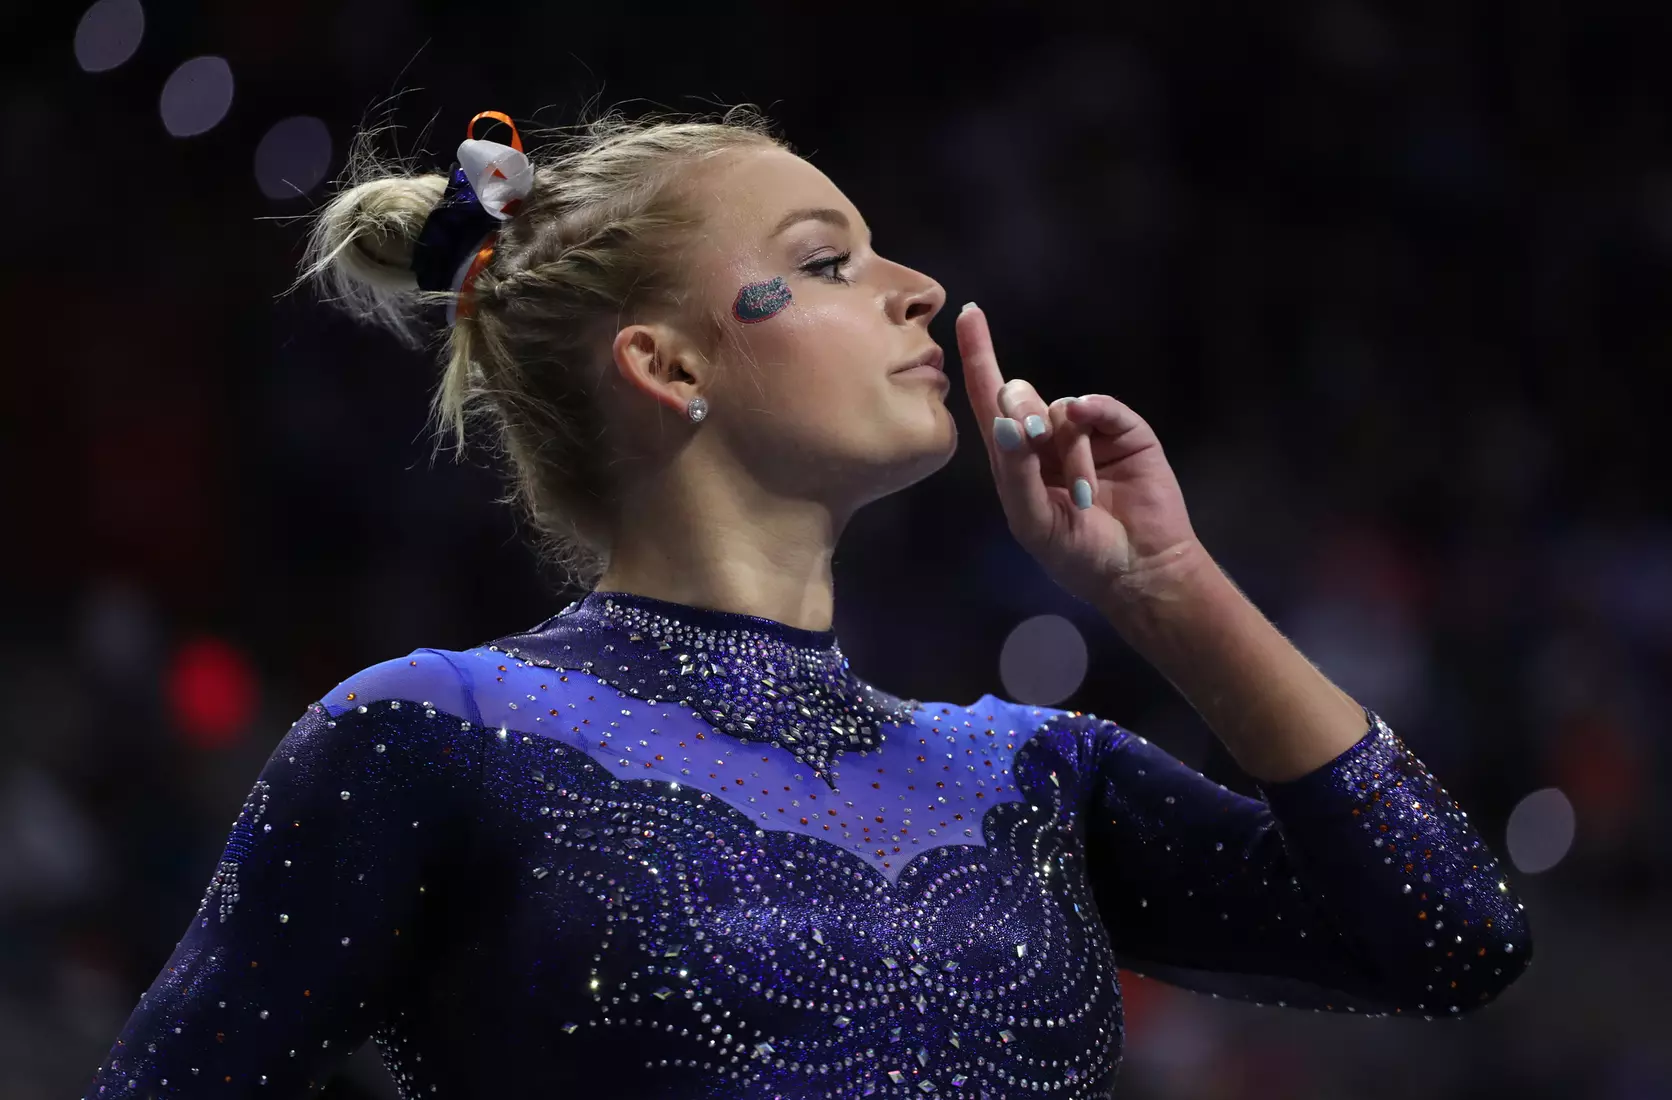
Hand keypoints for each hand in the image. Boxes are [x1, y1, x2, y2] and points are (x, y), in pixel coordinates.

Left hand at [955, 302, 1206, 609]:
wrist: (1140, 571)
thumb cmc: (1078, 553)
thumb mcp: (1034, 520)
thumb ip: (1015, 470)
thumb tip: (1004, 418)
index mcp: (1015, 461)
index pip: (989, 401)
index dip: (979, 357)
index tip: (970, 315)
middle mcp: (1046, 440)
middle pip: (1019, 397)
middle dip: (1021, 413)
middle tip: (1034, 440)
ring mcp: (1086, 433)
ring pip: (1061, 408)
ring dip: (1069, 450)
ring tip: (1084, 493)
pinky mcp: (1123, 431)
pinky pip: (1099, 405)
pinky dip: (1094, 412)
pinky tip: (1091, 424)